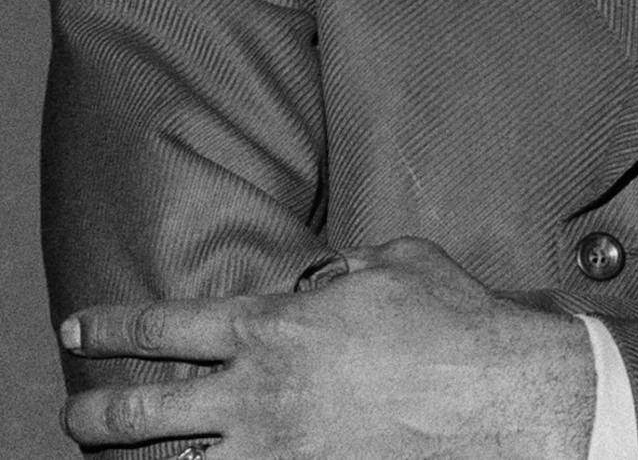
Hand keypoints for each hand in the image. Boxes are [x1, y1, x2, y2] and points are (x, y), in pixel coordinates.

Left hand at [60, 236, 593, 459]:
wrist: (496, 394)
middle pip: (140, 412)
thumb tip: (326, 280)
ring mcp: (274, 452)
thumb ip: (344, 268)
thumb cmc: (453, 320)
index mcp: (275, 327)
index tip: (80, 327)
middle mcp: (257, 394)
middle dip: (94, 413)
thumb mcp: (396, 261)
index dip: (110, 326)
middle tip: (78, 413)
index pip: (164, 326)